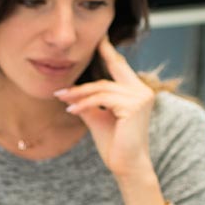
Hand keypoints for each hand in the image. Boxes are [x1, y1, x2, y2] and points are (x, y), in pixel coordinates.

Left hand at [54, 39, 154, 181]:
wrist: (126, 166)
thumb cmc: (115, 144)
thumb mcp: (98, 118)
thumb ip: (89, 103)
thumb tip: (72, 93)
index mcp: (136, 92)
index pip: (120, 67)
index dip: (109, 52)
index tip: (99, 38)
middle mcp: (142, 91)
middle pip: (111, 72)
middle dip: (91, 69)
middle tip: (67, 76)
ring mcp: (140, 97)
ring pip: (102, 88)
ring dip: (79, 94)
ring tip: (62, 99)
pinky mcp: (134, 105)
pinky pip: (102, 99)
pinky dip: (84, 104)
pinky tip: (71, 111)